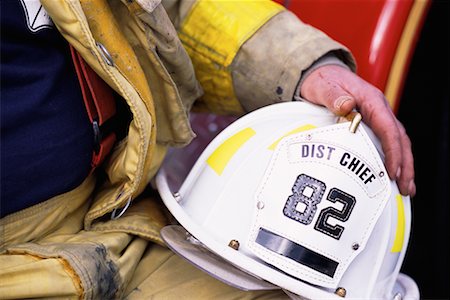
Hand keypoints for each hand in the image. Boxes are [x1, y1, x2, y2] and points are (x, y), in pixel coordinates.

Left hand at [300, 65, 414, 195]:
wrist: (322, 75)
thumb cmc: (324, 81)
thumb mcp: (324, 86)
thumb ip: (334, 96)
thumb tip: (346, 105)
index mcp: (371, 101)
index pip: (388, 128)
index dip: (392, 150)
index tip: (392, 171)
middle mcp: (379, 110)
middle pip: (399, 139)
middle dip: (405, 164)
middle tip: (406, 188)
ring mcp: (377, 118)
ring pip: (397, 143)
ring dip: (403, 165)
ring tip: (406, 189)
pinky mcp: (371, 126)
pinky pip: (386, 144)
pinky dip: (393, 160)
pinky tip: (393, 177)